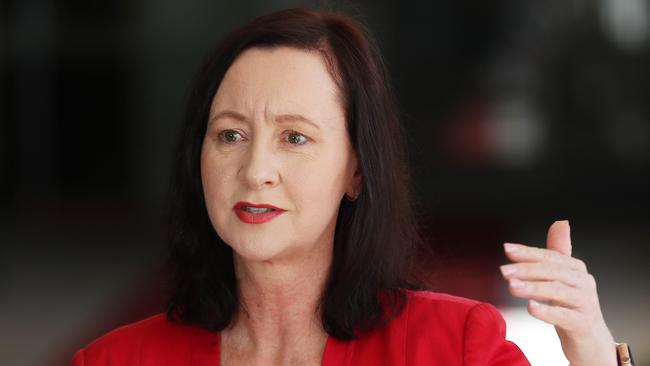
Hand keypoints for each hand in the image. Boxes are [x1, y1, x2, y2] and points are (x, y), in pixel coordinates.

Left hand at [500, 220, 616, 365]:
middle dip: (526, 269)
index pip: (549, 256)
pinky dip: (547, 311)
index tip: (507, 249)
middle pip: (553, 271)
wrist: (591, 340)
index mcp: (575, 269)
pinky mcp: (583, 324)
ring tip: (512, 287)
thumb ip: (558, 252)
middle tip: (504, 271)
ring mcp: (585, 303)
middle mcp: (583, 282)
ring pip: (557, 291)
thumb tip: (561, 222)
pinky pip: (564, 316)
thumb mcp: (563, 279)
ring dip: (533, 287)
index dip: (528, 252)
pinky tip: (530, 307)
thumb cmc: (573, 307)